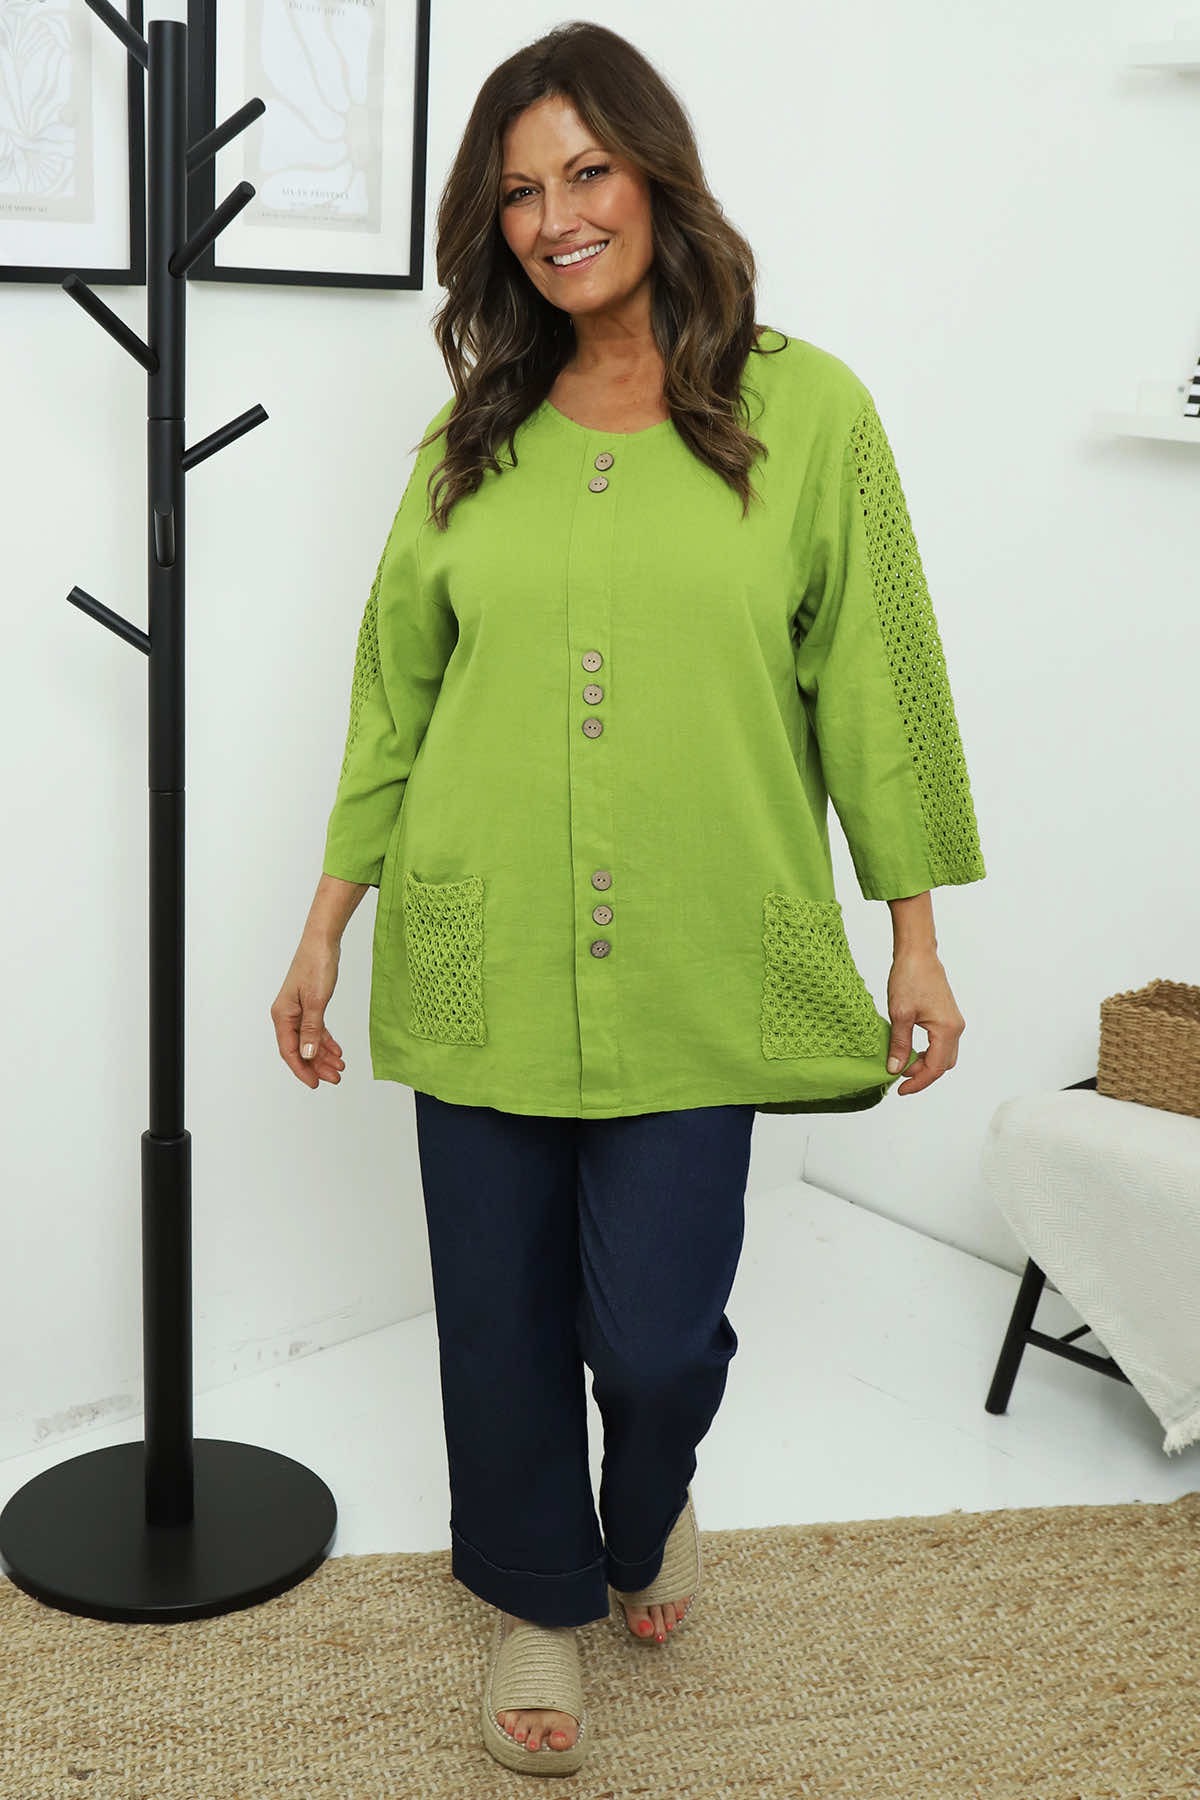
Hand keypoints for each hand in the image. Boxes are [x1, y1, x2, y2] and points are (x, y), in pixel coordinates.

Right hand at [270, 936, 346, 1089]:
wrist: (323, 942)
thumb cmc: (316, 965)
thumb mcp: (316, 1001)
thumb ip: (312, 1029)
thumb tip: (306, 1054)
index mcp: (282, 1015)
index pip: (289, 1051)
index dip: (302, 1069)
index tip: (316, 1083)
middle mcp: (286, 1015)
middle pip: (300, 1049)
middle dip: (317, 1066)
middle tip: (335, 1078)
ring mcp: (297, 1010)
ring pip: (309, 1041)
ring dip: (323, 1055)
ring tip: (340, 1067)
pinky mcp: (309, 1005)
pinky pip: (315, 1030)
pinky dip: (326, 1041)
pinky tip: (337, 1051)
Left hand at [885, 947, 964, 1095]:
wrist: (918, 953)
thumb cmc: (910, 978)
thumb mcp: (900, 1014)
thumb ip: (900, 1044)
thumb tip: (895, 1069)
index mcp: (947, 1029)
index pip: (935, 1068)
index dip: (917, 1082)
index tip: (900, 1090)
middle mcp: (956, 1028)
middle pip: (942, 1065)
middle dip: (921, 1075)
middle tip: (898, 1077)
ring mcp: (954, 1022)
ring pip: (943, 1055)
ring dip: (924, 1064)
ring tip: (901, 1064)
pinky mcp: (947, 1017)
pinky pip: (941, 1044)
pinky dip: (927, 1052)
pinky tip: (910, 1051)